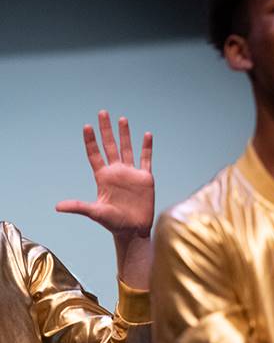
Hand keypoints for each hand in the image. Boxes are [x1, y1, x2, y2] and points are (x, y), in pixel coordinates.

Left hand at [56, 111, 153, 238]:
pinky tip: (146, 135)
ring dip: (124, 134)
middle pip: (110, 146)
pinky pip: (146, 159)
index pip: (95, 154)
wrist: (134, 230)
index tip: (87, 127)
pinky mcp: (145, 178)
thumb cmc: (113, 223)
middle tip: (102, 113)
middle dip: (106, 130)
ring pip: (127, 149)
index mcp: (103, 177)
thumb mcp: (95, 212)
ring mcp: (131, 174)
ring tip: (122, 119)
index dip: (91, 141)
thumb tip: (58, 207)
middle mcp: (116, 172)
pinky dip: (146, 147)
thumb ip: (79, 206)